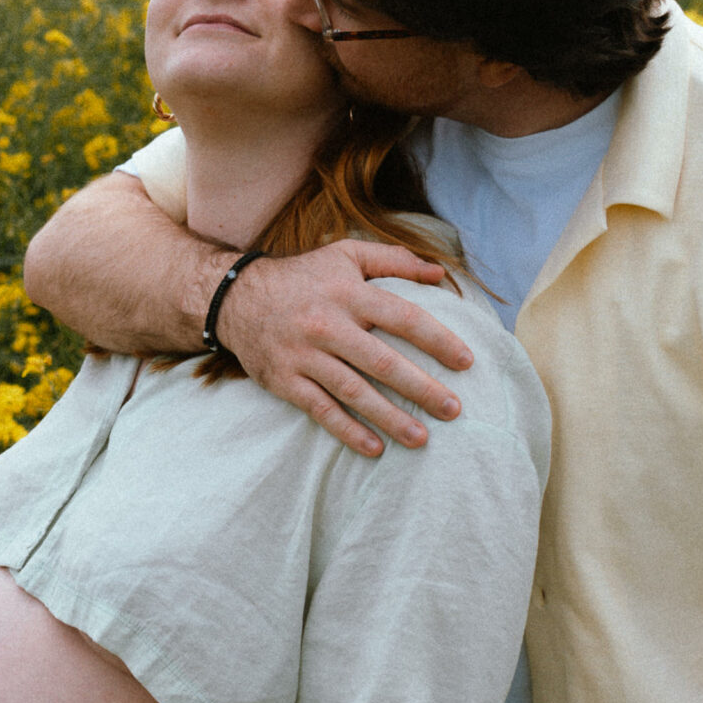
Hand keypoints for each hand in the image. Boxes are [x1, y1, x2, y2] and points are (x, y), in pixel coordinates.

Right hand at [215, 241, 472, 456]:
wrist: (236, 298)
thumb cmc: (303, 277)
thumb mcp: (345, 255)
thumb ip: (394, 260)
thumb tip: (439, 274)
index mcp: (348, 293)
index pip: (403, 317)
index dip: (438, 340)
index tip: (466, 362)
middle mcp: (327, 325)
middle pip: (382, 361)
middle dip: (421, 388)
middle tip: (453, 409)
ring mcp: (304, 355)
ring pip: (353, 392)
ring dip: (389, 417)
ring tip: (421, 438)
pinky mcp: (285, 380)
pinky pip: (321, 410)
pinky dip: (347, 430)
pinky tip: (375, 447)